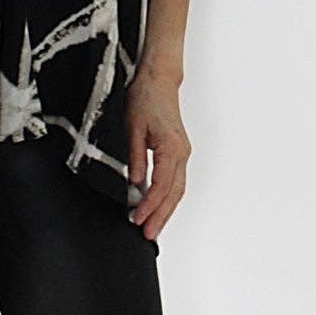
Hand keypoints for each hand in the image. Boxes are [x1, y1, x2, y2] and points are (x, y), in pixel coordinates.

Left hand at [125, 68, 191, 242]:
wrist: (158, 80)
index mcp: (171, 147)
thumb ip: (135, 157)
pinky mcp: (178, 152)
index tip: (138, 219)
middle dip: (161, 216)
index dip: (150, 205)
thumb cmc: (145, 98)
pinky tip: (158, 207)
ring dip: (166, 210)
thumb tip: (134, 183)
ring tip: (152, 228)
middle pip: (174, 193)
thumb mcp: (132, 127)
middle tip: (148, 234)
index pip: (161, 185)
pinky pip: (176, 180)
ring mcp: (183, 153)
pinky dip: (168, 197)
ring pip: (177, 189)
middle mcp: (182, 152)